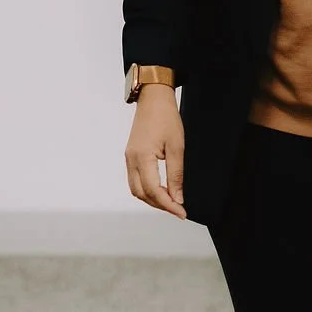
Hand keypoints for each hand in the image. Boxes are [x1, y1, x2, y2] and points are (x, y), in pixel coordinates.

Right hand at [123, 85, 186, 218]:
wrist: (153, 99)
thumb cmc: (166, 118)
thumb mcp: (176, 147)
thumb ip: (176, 175)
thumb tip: (178, 198)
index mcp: (142, 157)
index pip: (154, 190)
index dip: (168, 205)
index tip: (182, 212)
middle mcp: (131, 160)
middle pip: (142, 194)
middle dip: (160, 205)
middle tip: (179, 209)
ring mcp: (129, 158)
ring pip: (136, 189)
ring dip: (152, 199)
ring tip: (171, 201)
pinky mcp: (130, 156)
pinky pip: (135, 180)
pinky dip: (147, 189)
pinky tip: (161, 189)